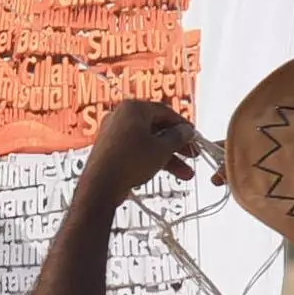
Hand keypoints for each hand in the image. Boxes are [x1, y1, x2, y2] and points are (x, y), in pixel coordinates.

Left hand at [83, 101, 203, 198]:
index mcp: (133, 108)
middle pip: (157, 128)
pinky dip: (151, 159)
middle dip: (176, 145)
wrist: (101, 186)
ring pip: (148, 142)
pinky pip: (136, 151)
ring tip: (185, 173)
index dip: (182, 125)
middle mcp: (121, 117)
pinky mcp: (110, 150)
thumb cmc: (128, 162)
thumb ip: (178, 137)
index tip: (193, 136)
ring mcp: (114, 134)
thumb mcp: (162, 149)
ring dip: (167, 156)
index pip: (165, 112)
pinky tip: (164, 172)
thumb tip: (186, 131)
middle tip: (191, 155)